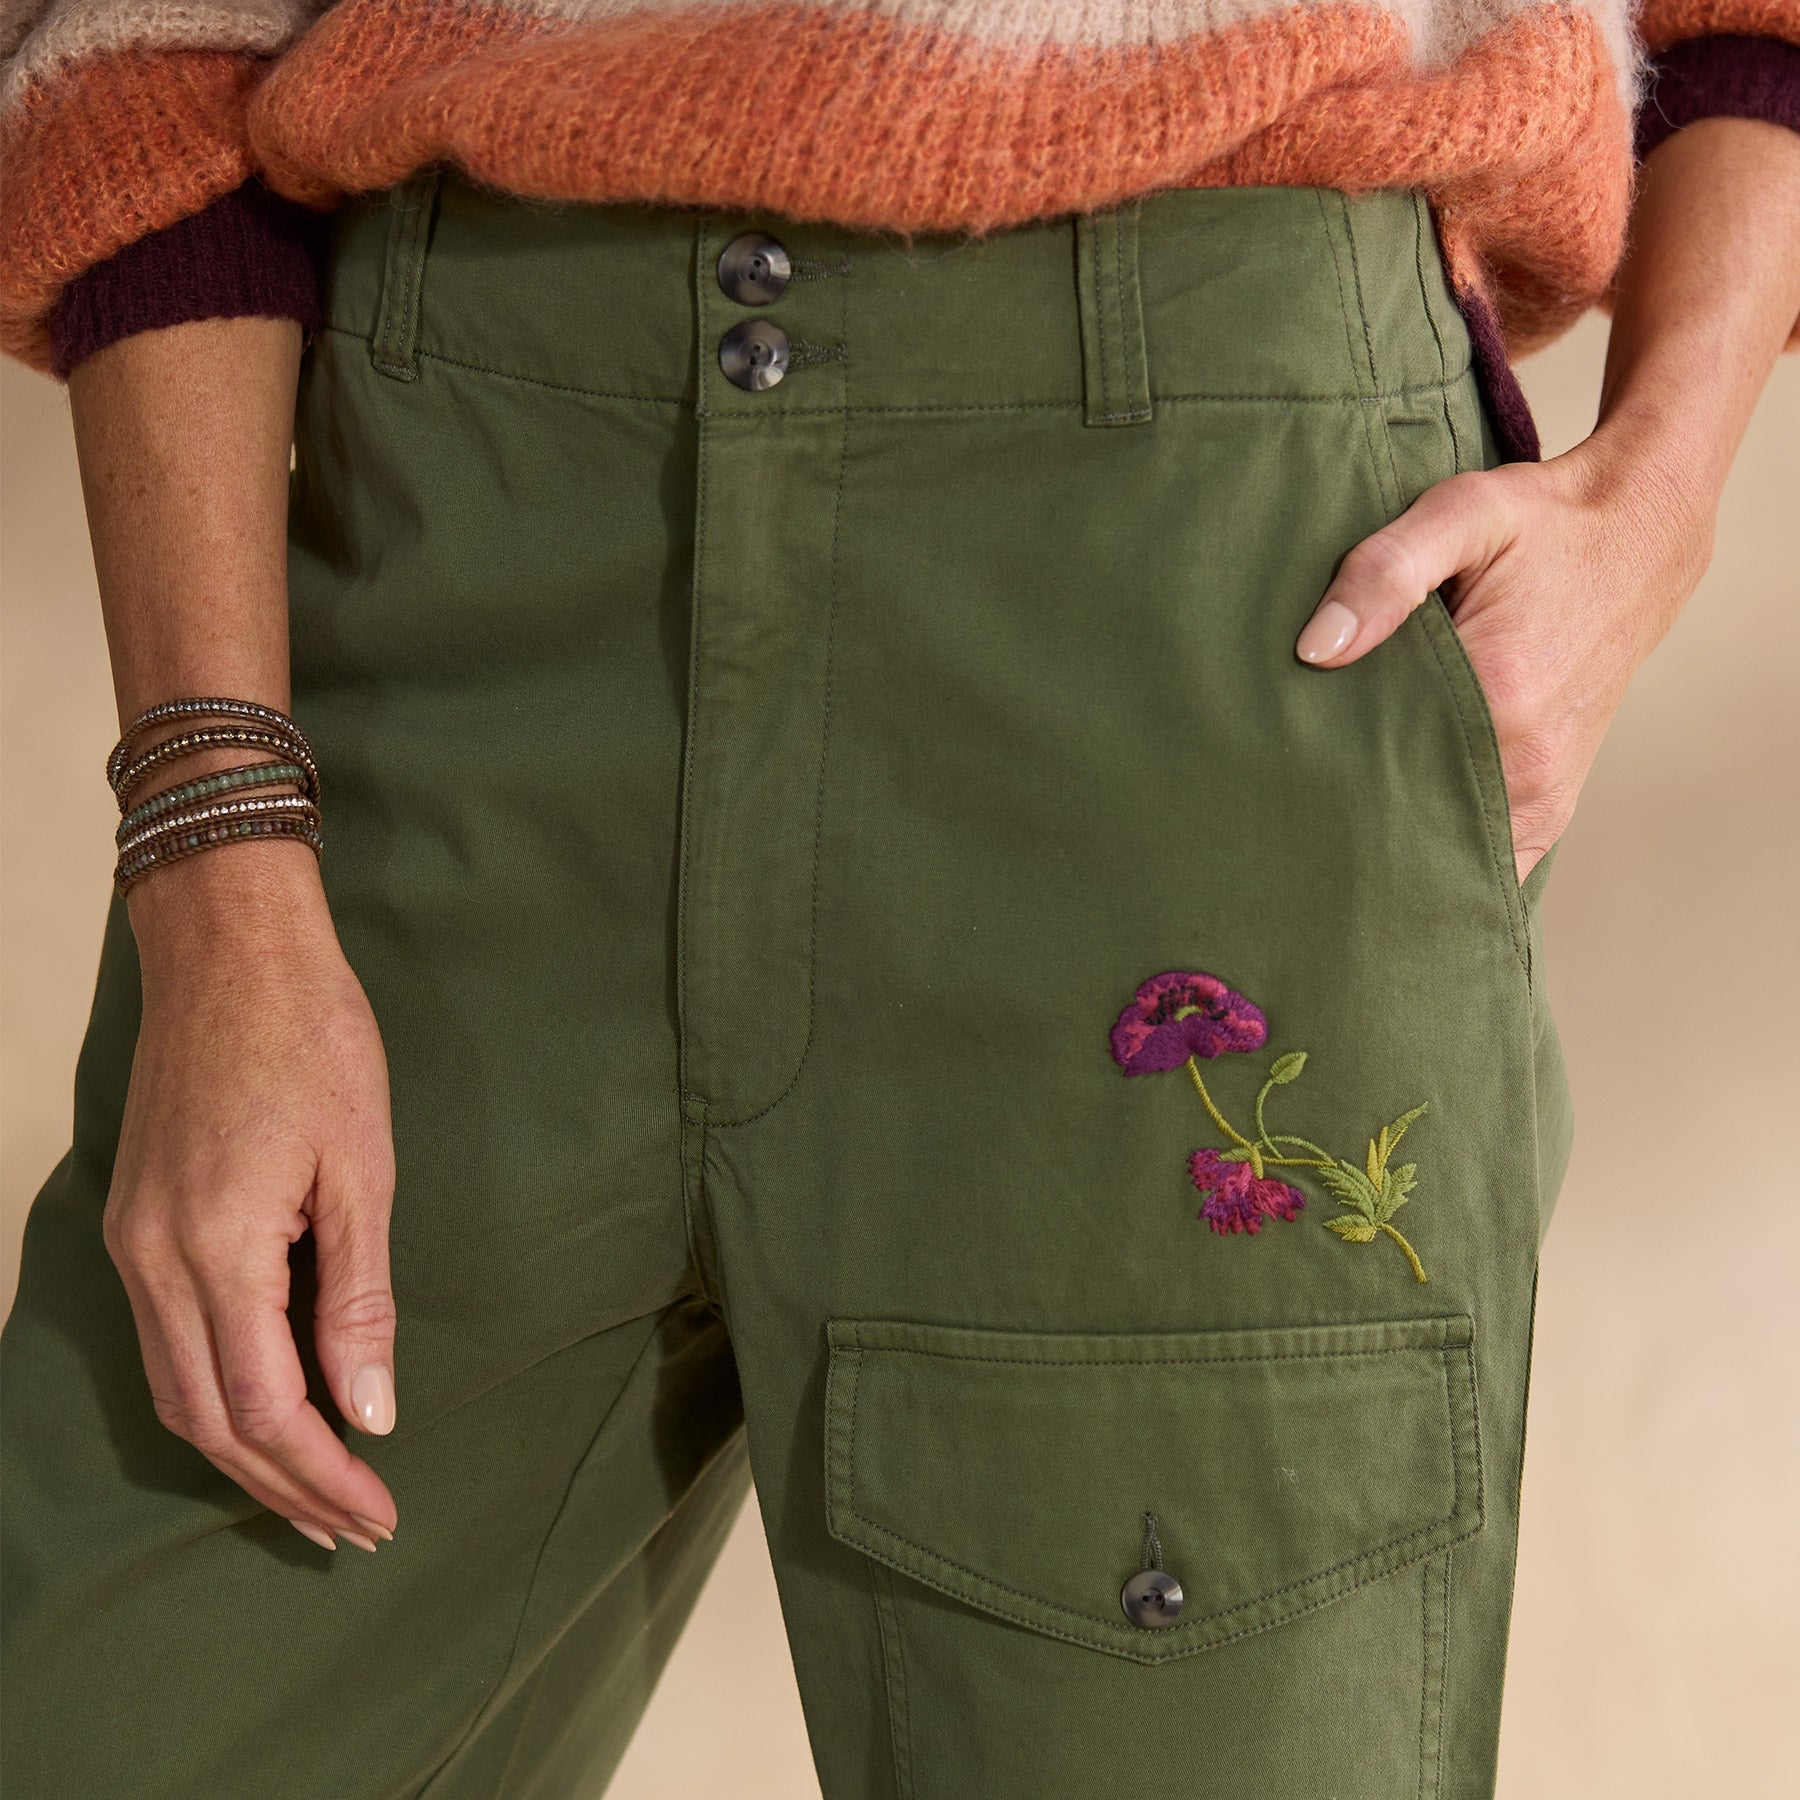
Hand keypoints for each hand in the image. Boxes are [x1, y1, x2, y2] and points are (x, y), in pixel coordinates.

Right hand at [102, 844, 399, 1551]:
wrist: (230, 952)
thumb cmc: (315, 1040)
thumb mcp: (364, 1168)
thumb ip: (360, 1297)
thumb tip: (369, 1410)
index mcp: (217, 1247)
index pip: (264, 1406)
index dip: (323, 1473)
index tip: (379, 1512)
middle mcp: (154, 1260)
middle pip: (208, 1419)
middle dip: (283, 1485)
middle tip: (355, 1527)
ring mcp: (133, 1243)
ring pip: (175, 1390)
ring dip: (244, 1450)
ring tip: (317, 1492)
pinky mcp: (136, 1222)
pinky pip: (165, 1342)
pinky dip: (215, 1394)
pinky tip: (267, 1408)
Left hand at [1293, 427, 1712, 884]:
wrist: (1641, 534)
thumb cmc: (1541, 523)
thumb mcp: (1460, 514)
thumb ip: (1384, 573)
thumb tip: (1316, 649)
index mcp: (1501, 701)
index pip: (1381, 781)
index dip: (1322, 791)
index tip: (1274, 792)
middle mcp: (1529, 764)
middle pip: (1410, 830)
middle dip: (1348, 832)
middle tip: (1285, 817)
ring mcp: (1547, 794)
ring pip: (1448, 853)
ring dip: (1393, 848)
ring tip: (1329, 832)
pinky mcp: (1553, 802)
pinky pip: (1489, 858)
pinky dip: (1441, 856)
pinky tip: (1392, 843)